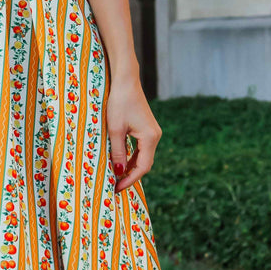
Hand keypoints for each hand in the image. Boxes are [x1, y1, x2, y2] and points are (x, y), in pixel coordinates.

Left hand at [106, 73, 161, 192]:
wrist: (126, 81)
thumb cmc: (119, 103)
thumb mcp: (115, 130)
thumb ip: (118, 152)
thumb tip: (118, 172)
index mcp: (150, 138)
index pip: (142, 167)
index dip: (129, 180)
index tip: (117, 188)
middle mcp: (155, 136)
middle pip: (145, 164)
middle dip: (130, 175)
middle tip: (115, 185)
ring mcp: (153, 132)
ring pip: (143, 156)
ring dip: (130, 166)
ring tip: (116, 176)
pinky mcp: (147, 128)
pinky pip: (141, 148)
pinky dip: (132, 156)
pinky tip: (121, 161)